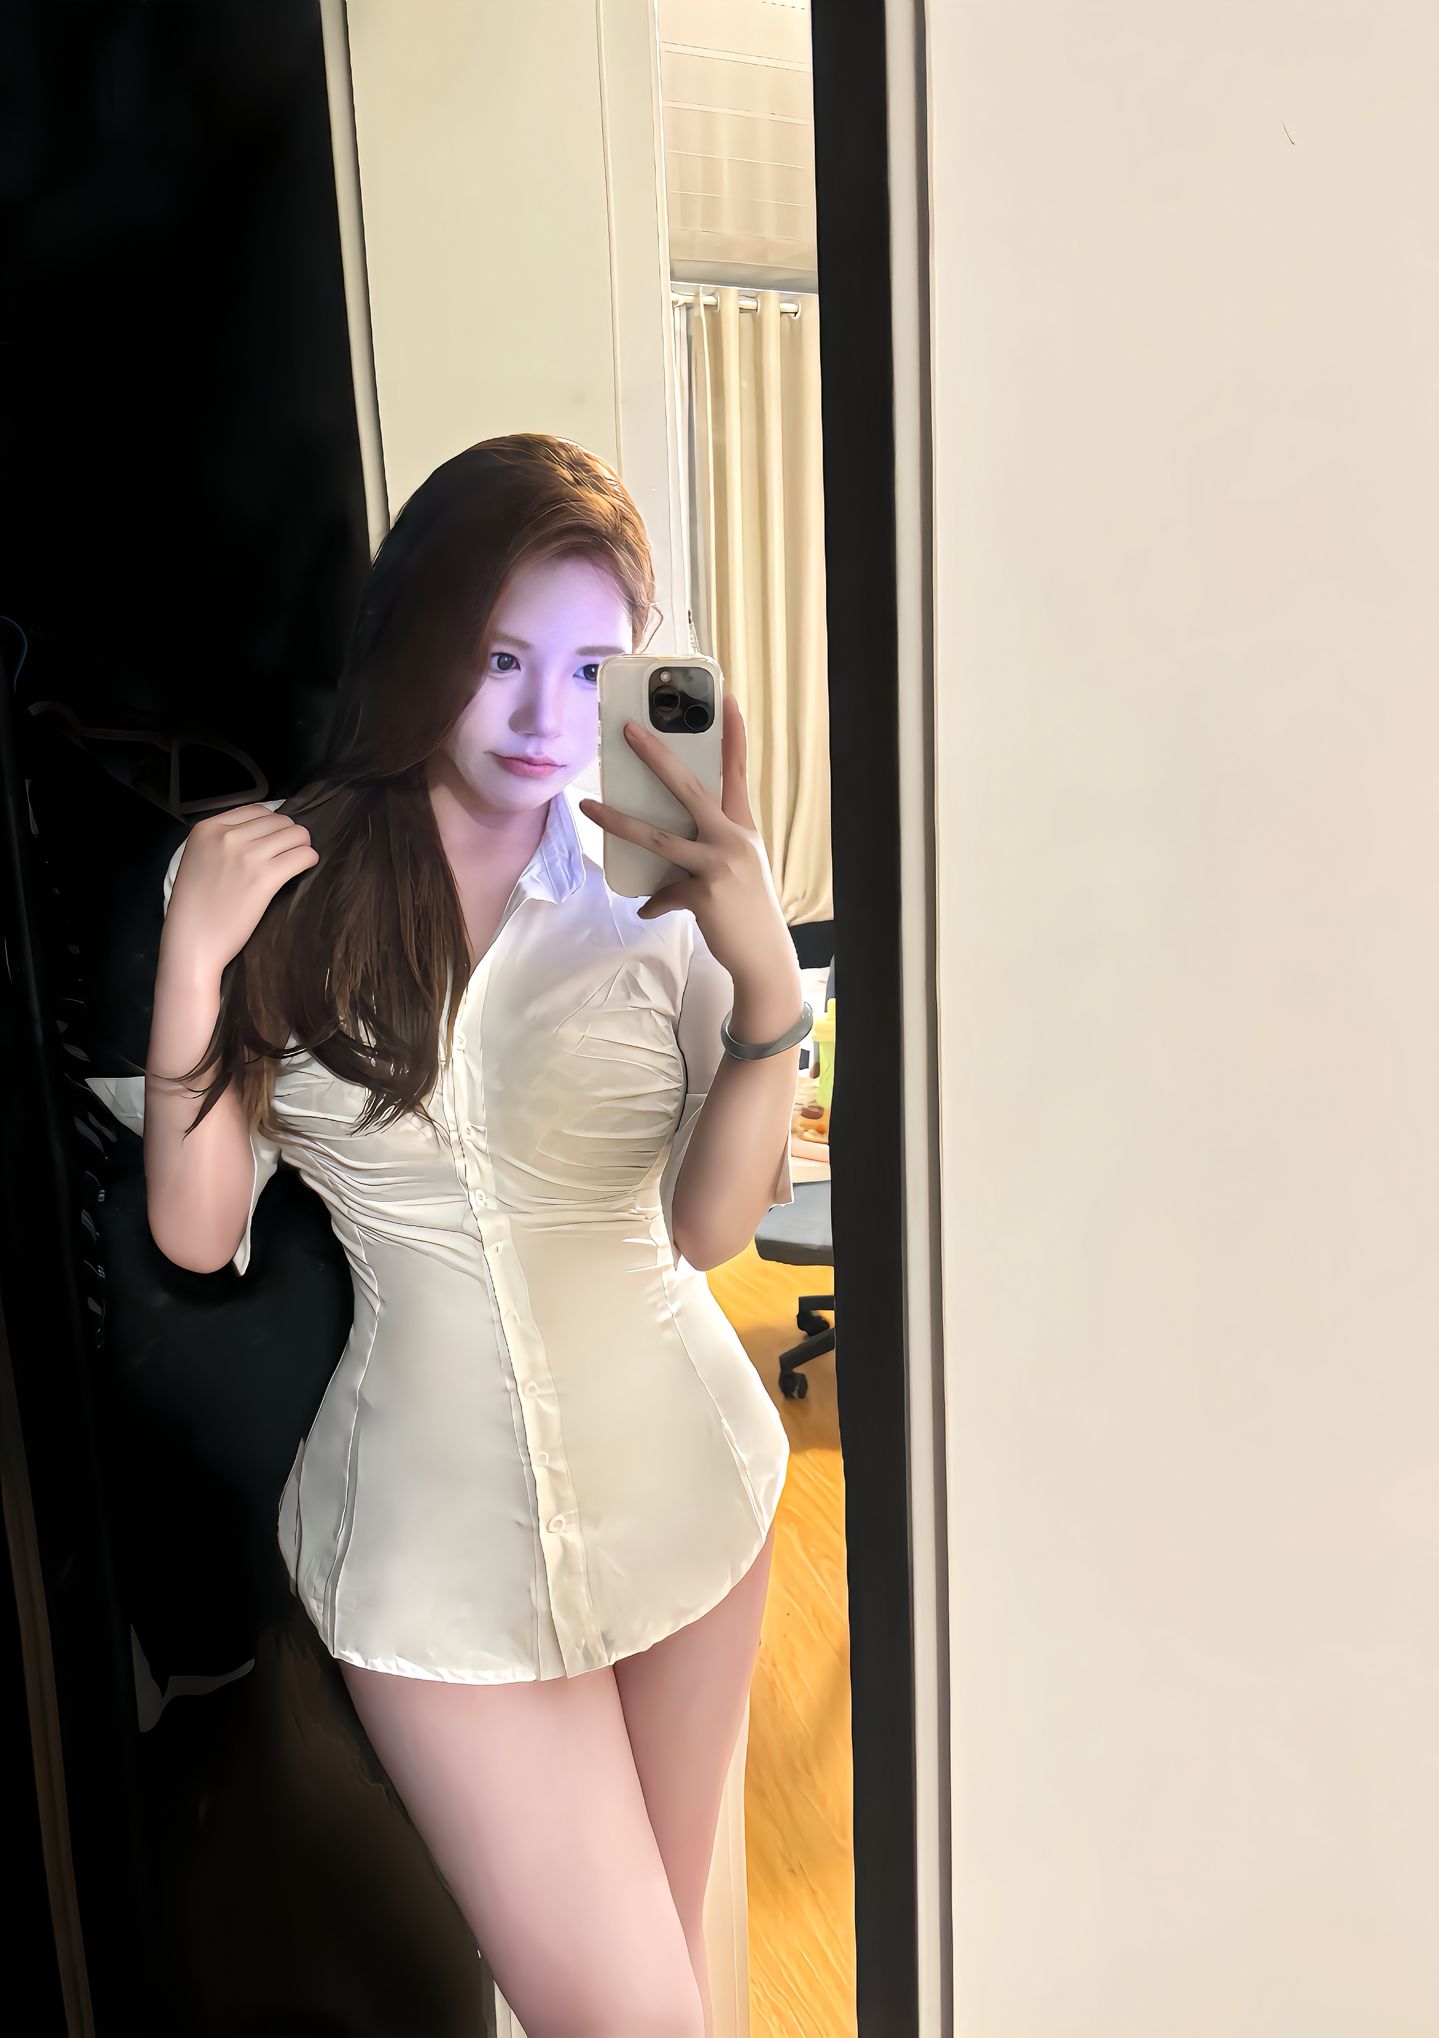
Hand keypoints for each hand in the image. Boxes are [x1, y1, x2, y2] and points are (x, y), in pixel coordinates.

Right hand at [161, 803, 319, 979]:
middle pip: (279, 820)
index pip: (256, 810)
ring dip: (302, 846)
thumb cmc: (194, 908)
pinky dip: (309, 860)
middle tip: (288, 853)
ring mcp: (248, 855)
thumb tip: (261, 832)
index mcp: (207, 828)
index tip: (275, 839)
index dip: (272, 824)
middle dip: (289, 835)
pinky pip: (303, 855)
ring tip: (297, 861)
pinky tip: (305, 868)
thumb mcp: (198, 859)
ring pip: (296, 834)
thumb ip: (222, 841)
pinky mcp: (265, 877)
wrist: (192, 941)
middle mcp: (228, 836)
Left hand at [577, 693, 791, 985]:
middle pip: (690, 789)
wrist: (764, 956)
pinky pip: (665, 893)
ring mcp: (719, 865)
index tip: (727, 699)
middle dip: (657, 758)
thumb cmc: (747, 910)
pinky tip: (648, 908)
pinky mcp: (704, 894)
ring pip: (660, 837)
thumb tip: (664, 860)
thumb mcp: (736, 870)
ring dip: (619, 821)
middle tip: (628, 731)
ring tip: (589, 805)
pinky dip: (655, 902)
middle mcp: (733, 839)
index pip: (738, 772)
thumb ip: (705, 853)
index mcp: (742, 828)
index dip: (733, 735)